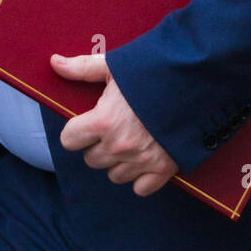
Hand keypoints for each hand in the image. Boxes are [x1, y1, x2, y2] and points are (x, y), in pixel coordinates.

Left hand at [50, 52, 177, 196]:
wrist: (197, 80)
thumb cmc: (152, 70)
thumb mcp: (115, 66)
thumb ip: (82, 68)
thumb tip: (54, 62)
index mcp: (103, 121)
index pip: (70, 140)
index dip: (76, 130)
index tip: (88, 121)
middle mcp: (118, 145)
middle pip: (91, 159)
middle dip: (98, 145)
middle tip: (114, 127)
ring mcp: (141, 161)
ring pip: (114, 175)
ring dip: (119, 161)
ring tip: (131, 140)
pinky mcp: (163, 170)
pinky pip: (141, 188)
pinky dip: (142, 177)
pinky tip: (146, 157)